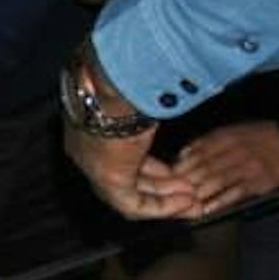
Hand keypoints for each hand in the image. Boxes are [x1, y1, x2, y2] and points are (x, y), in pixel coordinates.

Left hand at [63, 43, 194, 219]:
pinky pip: (135, 204)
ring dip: (165, 198)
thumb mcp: (133, 90)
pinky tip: (186, 203)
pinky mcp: (107, 178)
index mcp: (87, 124)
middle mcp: (84, 147)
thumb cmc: (123, 72)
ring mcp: (93, 165)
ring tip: (194, 201)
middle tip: (188, 191)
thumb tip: (160, 94)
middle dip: (159, 184)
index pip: (117, 152)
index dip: (148, 165)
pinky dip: (161, 207)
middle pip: (124, 174)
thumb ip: (144, 101)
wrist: (112, 76)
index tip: (173, 170)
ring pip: (129, 193)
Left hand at [170, 121, 278, 218]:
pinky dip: (219, 202)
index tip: (168, 175)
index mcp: (225, 138)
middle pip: (204, 168)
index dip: (181, 166)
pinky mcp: (258, 183)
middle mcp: (234, 152)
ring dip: (198, 193)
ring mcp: (246, 168)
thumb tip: (183, 154)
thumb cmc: (259, 136)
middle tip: (170, 192)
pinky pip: (234, 194)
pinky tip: (207, 209)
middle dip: (185, 182)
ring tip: (184, 203)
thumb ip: (207, 142)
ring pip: (216, 182)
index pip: (197, 153)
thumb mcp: (232, 131)